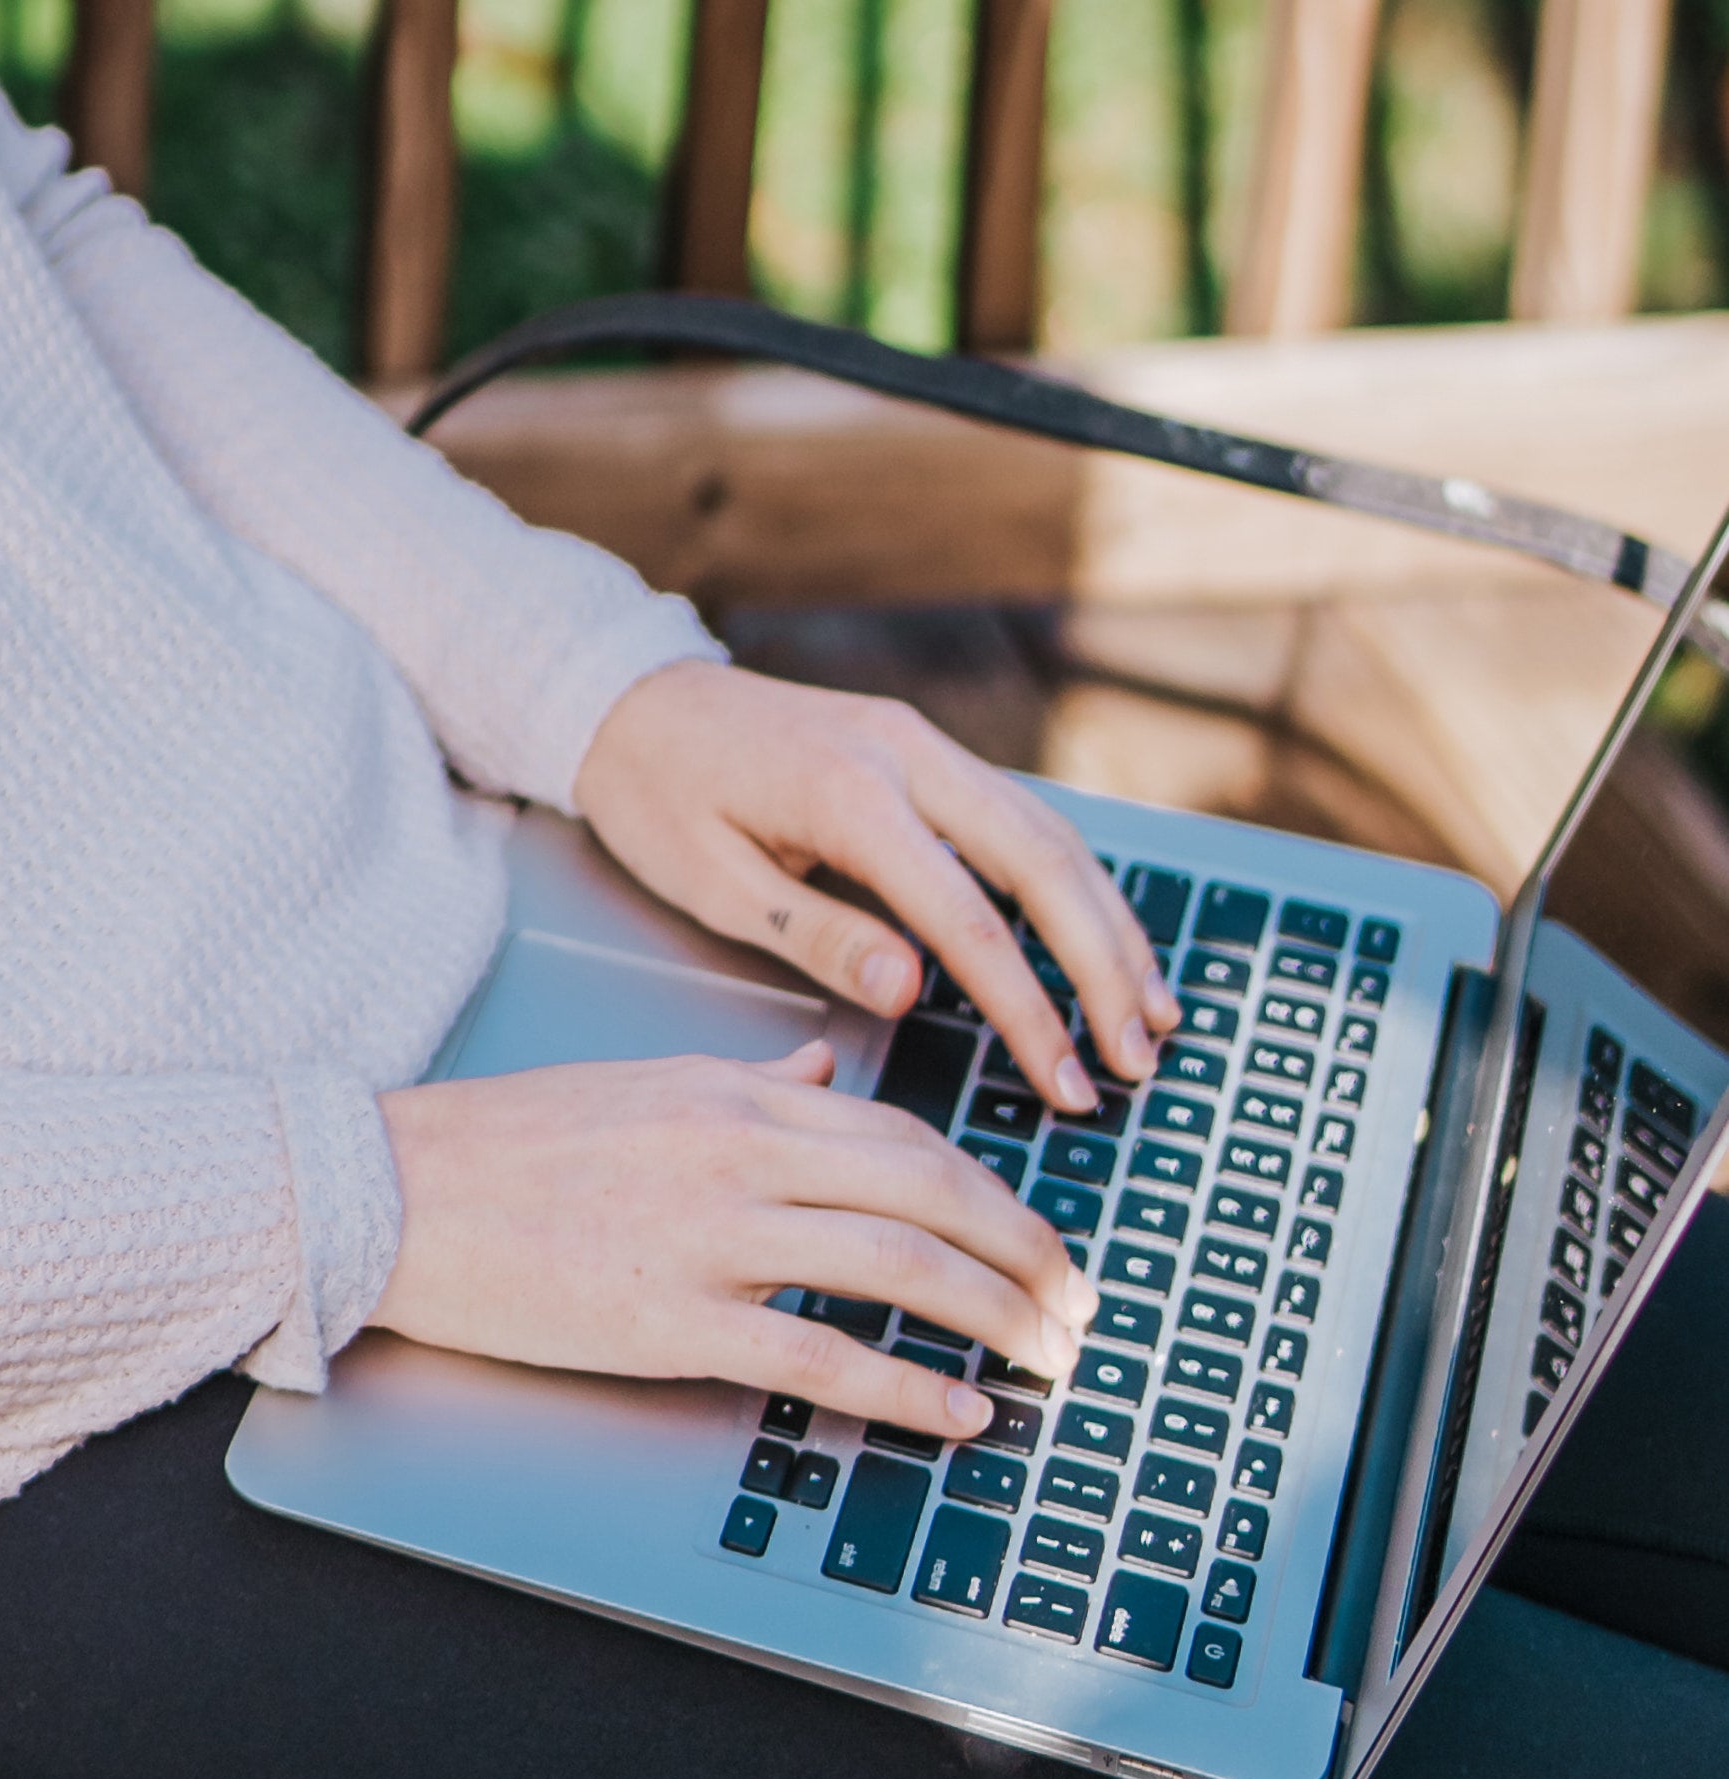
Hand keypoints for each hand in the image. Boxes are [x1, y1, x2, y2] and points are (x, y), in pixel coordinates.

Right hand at [375, 1042, 1091, 1436]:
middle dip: (1022, 1253)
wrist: (396, 1187)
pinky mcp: (669, 1319)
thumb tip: (825, 1066)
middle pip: (927, 1192)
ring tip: (1042, 1359)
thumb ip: (750, 1079)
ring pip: (895, 1263)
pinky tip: (955, 1412)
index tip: (1035, 1240)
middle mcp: (737, 1150)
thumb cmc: (511, 1143)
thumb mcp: (645, 1084)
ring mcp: (707, 1234)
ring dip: (992, 1315)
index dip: (992, 1193)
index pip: (904, 1134)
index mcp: (734, 1092)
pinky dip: (904, 1385)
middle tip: (1075, 1306)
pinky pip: (817, 1350)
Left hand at [570, 658, 1176, 1112]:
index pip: (967, 916)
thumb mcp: (711, 881)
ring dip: (1109, 924)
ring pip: (1049, 833)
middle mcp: (904, 753)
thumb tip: (914, 991)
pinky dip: (1074, 884)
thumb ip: (817, 933)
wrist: (628, 696)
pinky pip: (1021, 818)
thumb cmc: (657, 795)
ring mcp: (921, 744)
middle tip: (1138, 1060)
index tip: (1069, 1082)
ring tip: (1150, 1015)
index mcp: (846, 791)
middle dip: (1103, 967)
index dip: (1028, 1007)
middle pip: (1042, 861)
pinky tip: (1103, 940)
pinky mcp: (923, 751)